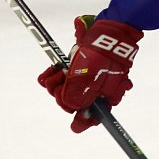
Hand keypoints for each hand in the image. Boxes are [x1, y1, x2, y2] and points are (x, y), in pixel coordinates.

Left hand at [37, 15, 143, 132]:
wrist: (109, 30)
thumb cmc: (101, 56)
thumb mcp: (88, 79)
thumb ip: (77, 96)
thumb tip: (70, 107)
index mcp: (104, 95)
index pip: (94, 115)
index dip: (83, 121)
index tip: (75, 127)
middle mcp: (96, 87)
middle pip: (74, 101)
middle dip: (62, 96)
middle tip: (59, 84)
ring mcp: (87, 74)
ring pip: (65, 88)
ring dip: (56, 83)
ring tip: (56, 73)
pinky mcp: (78, 62)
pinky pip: (61, 74)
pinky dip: (52, 75)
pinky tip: (49, 73)